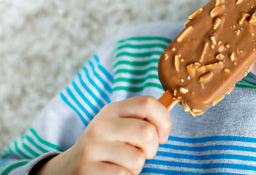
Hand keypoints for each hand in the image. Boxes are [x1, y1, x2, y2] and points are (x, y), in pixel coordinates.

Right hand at [36, 96, 171, 174]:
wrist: (71, 167)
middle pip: (146, 132)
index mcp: (112, 110)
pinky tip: (115, 172)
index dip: (164, 120)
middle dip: (153, 148)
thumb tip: (169, 115)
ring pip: (137, 158)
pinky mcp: (87, 169)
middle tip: (144, 153)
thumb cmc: (108, 145)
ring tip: (124, 163)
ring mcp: (92, 148)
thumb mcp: (121, 125)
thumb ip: (142, 118)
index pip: (148, 103)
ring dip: (137, 166)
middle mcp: (101, 125)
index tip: (163, 135)